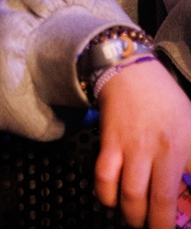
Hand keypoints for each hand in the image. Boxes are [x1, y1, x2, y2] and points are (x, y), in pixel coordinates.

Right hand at [95, 58, 190, 228]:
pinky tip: (110, 199)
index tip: (183, 223)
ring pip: (130, 193)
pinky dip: (105, 194)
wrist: (130, 72)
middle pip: (160, 200)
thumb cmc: (166, 101)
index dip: (186, 212)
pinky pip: (104, 176)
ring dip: (132, 215)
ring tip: (135, 220)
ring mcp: (132, 146)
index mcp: (186, 146)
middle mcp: (160, 150)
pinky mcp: (109, 143)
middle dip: (158, 224)